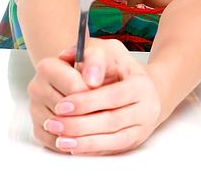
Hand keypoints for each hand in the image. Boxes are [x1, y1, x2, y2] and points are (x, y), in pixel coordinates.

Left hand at [33, 39, 162, 154]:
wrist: (144, 89)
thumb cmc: (121, 68)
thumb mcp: (109, 51)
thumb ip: (89, 53)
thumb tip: (67, 56)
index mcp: (141, 83)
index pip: (114, 95)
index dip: (87, 102)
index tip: (62, 104)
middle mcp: (146, 107)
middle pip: (112, 120)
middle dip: (80, 124)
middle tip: (54, 123)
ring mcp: (142, 127)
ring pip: (112, 139)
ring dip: (84, 141)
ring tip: (59, 138)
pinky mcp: (134, 140)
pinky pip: (112, 149)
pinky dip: (92, 149)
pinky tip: (73, 146)